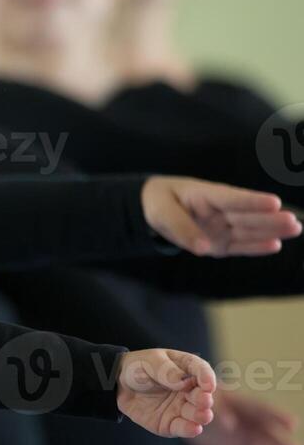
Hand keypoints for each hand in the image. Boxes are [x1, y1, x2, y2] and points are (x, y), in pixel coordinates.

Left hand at [117, 349, 215, 436]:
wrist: (118, 385)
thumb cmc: (137, 368)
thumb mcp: (149, 362)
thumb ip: (166, 371)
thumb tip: (184, 382)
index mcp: (187, 369)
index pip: (202, 371)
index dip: (207, 377)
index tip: (208, 385)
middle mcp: (189, 389)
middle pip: (202, 395)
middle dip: (204, 399)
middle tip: (204, 400)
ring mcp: (182, 407)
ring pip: (197, 414)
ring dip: (201, 415)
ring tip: (203, 415)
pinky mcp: (172, 423)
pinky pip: (183, 428)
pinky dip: (189, 429)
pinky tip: (194, 428)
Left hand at [141, 177, 300, 256]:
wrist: (153, 208)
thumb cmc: (160, 203)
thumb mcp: (161, 212)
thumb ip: (182, 228)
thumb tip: (204, 249)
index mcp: (206, 195)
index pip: (232, 198)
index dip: (252, 201)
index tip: (274, 202)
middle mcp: (219, 211)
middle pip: (246, 215)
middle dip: (270, 218)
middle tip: (292, 220)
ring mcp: (222, 227)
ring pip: (248, 230)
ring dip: (271, 231)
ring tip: (294, 229)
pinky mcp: (221, 243)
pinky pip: (239, 245)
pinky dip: (255, 247)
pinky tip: (275, 245)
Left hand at [189, 391, 298, 444]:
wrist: (191, 417)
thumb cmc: (201, 402)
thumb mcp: (207, 402)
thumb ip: (219, 412)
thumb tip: (229, 424)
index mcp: (247, 408)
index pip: (266, 413)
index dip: (279, 417)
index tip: (292, 424)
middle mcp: (254, 427)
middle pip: (271, 437)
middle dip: (283, 444)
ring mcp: (250, 444)